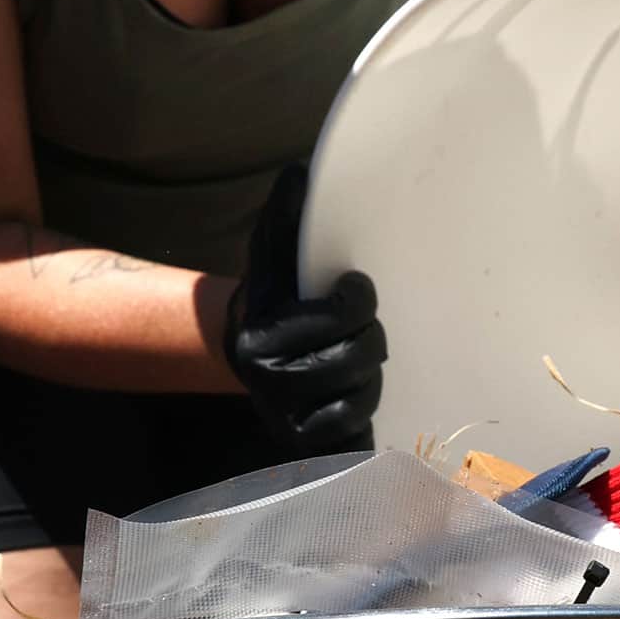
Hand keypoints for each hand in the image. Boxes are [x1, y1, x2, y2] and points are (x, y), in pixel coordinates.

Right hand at [225, 165, 386, 454]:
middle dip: (370, 338)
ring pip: (359, 399)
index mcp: (259, 335)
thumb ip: (285, 216)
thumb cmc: (275, 296)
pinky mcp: (304, 444)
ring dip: (370, 377)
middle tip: (365, 327)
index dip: (358, 299)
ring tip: (360, 360)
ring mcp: (286, 419)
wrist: (249, 349)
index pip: (335, 317)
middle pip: (353, 361)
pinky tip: (356, 395)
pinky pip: (352, 436)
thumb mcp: (274, 253)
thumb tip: (300, 173)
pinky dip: (361, 416)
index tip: (356, 288)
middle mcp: (267, 383)